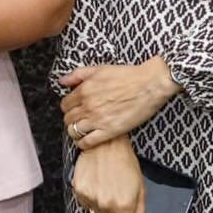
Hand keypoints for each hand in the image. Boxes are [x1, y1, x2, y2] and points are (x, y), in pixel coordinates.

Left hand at [60, 58, 180, 148]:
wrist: (150, 85)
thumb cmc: (127, 76)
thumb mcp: (99, 70)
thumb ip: (77, 75)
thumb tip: (62, 81)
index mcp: (84, 90)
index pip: (64, 105)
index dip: (68, 108)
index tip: (73, 109)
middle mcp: (88, 106)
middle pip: (68, 119)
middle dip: (71, 119)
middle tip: (78, 120)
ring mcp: (98, 119)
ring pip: (75, 131)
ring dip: (75, 132)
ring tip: (81, 131)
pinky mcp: (110, 131)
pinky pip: (88, 142)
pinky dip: (83, 143)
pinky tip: (85, 141)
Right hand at [70, 135, 145, 212]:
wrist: (106, 144)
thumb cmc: (125, 163)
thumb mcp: (140, 189)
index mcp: (124, 205)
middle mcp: (106, 204)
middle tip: (117, 197)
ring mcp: (91, 197)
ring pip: (96, 212)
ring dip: (101, 204)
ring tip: (106, 186)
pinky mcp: (79, 190)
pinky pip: (85, 203)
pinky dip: (90, 196)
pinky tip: (97, 183)